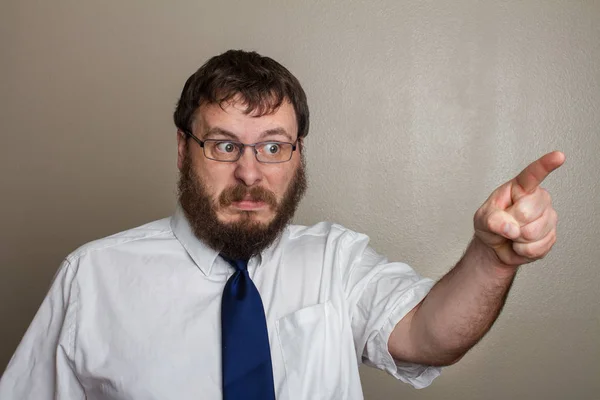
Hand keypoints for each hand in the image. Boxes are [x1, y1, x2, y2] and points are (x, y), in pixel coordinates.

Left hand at [473, 151, 565, 266]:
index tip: (559, 156)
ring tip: (513, 235)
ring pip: (534, 232)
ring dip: (518, 239)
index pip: (533, 174)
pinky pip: (538, 247)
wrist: (496, 247)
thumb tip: (511, 228)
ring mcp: (547, 217)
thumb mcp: (482, 220)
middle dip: (512, 224)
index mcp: (519, 188)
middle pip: (528, 212)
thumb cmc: (490, 226)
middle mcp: (537, 199)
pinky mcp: (551, 235)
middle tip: (506, 225)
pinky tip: (520, 244)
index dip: (546, 165)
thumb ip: (492, 221)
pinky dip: (524, 250)